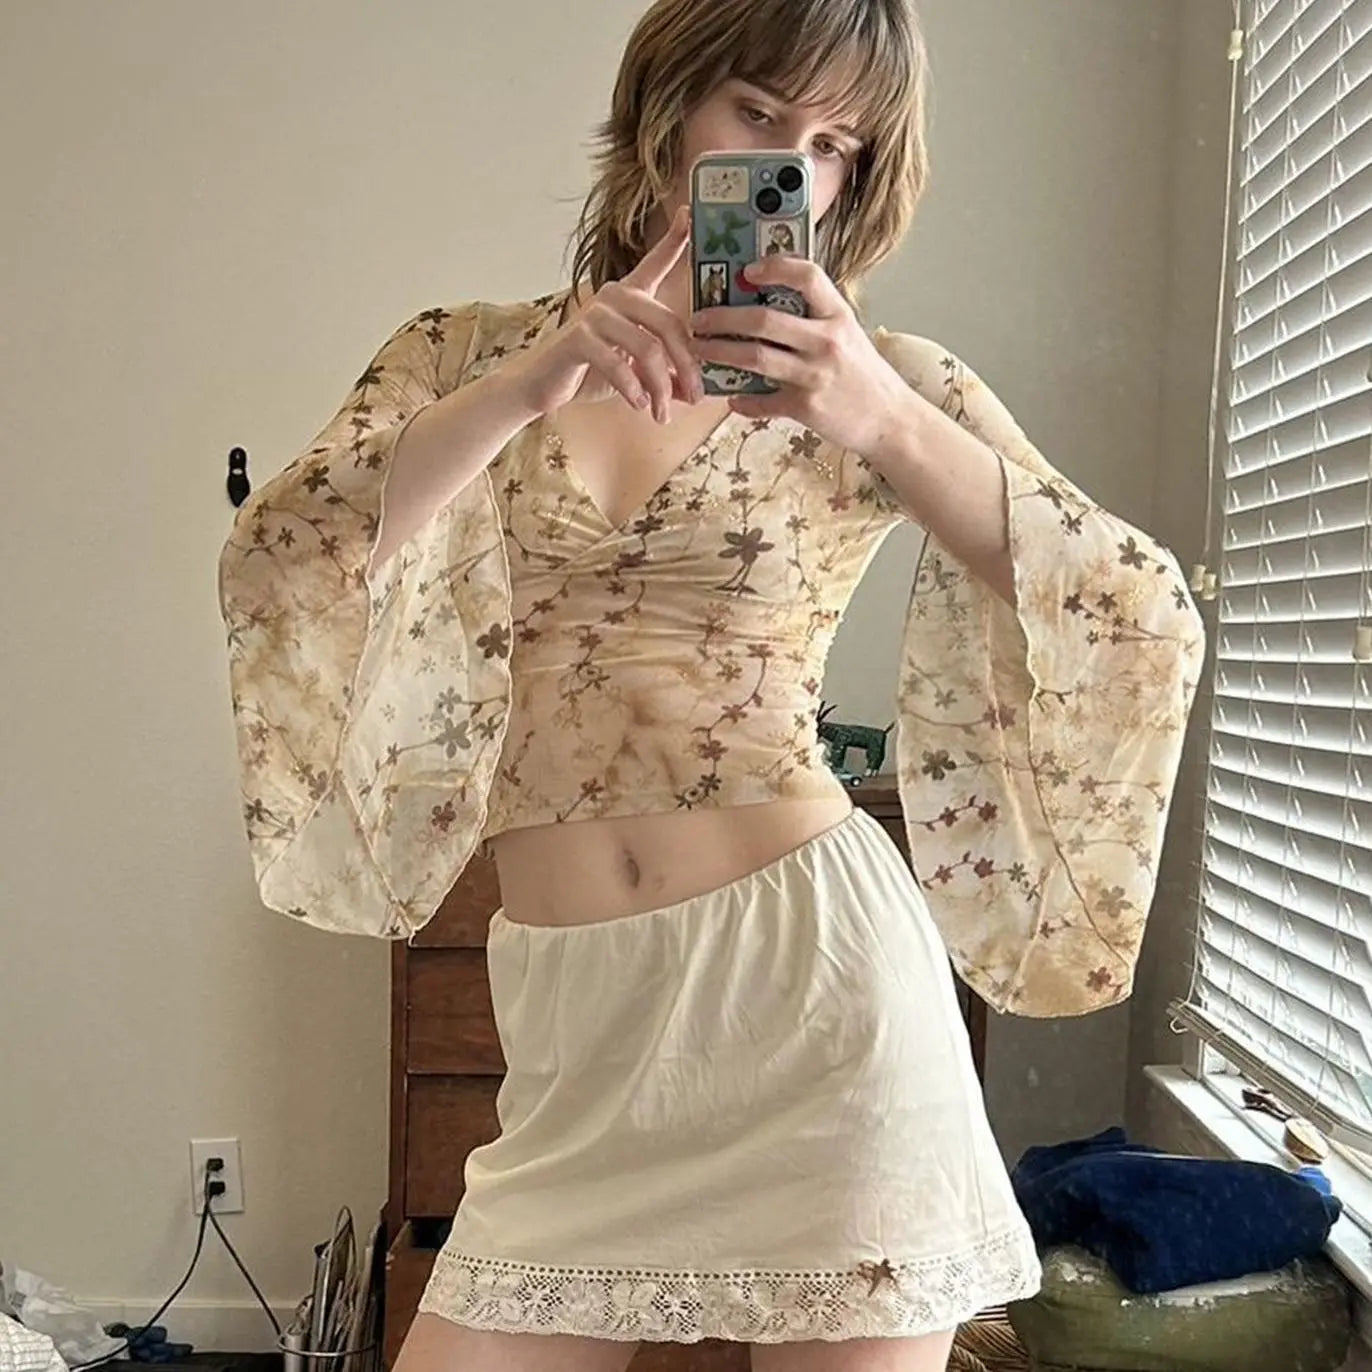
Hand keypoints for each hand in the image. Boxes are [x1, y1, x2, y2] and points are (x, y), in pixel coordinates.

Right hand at [503, 207, 703, 423]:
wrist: (542, 387)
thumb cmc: (590, 373)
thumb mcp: (636, 374)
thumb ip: (666, 377)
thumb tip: (694, 393)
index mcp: (631, 296)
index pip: (656, 262)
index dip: (676, 239)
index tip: (690, 212)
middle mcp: (614, 296)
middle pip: (668, 323)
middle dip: (687, 366)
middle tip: (697, 396)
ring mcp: (595, 314)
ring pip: (648, 349)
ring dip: (661, 387)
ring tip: (662, 413)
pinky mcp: (579, 338)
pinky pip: (618, 363)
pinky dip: (633, 389)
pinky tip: (639, 406)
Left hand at [689, 256, 916, 458]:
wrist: (889, 420)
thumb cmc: (864, 376)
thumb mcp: (849, 335)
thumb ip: (817, 318)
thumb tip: (771, 301)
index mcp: (838, 316)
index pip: (807, 276)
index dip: (774, 267)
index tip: (747, 270)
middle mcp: (826, 342)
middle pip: (764, 320)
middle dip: (723, 317)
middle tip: (700, 319)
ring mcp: (814, 375)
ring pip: (755, 357)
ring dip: (720, 352)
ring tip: (700, 349)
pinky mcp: (806, 407)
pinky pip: (763, 402)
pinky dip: (742, 401)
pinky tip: (732, 399)